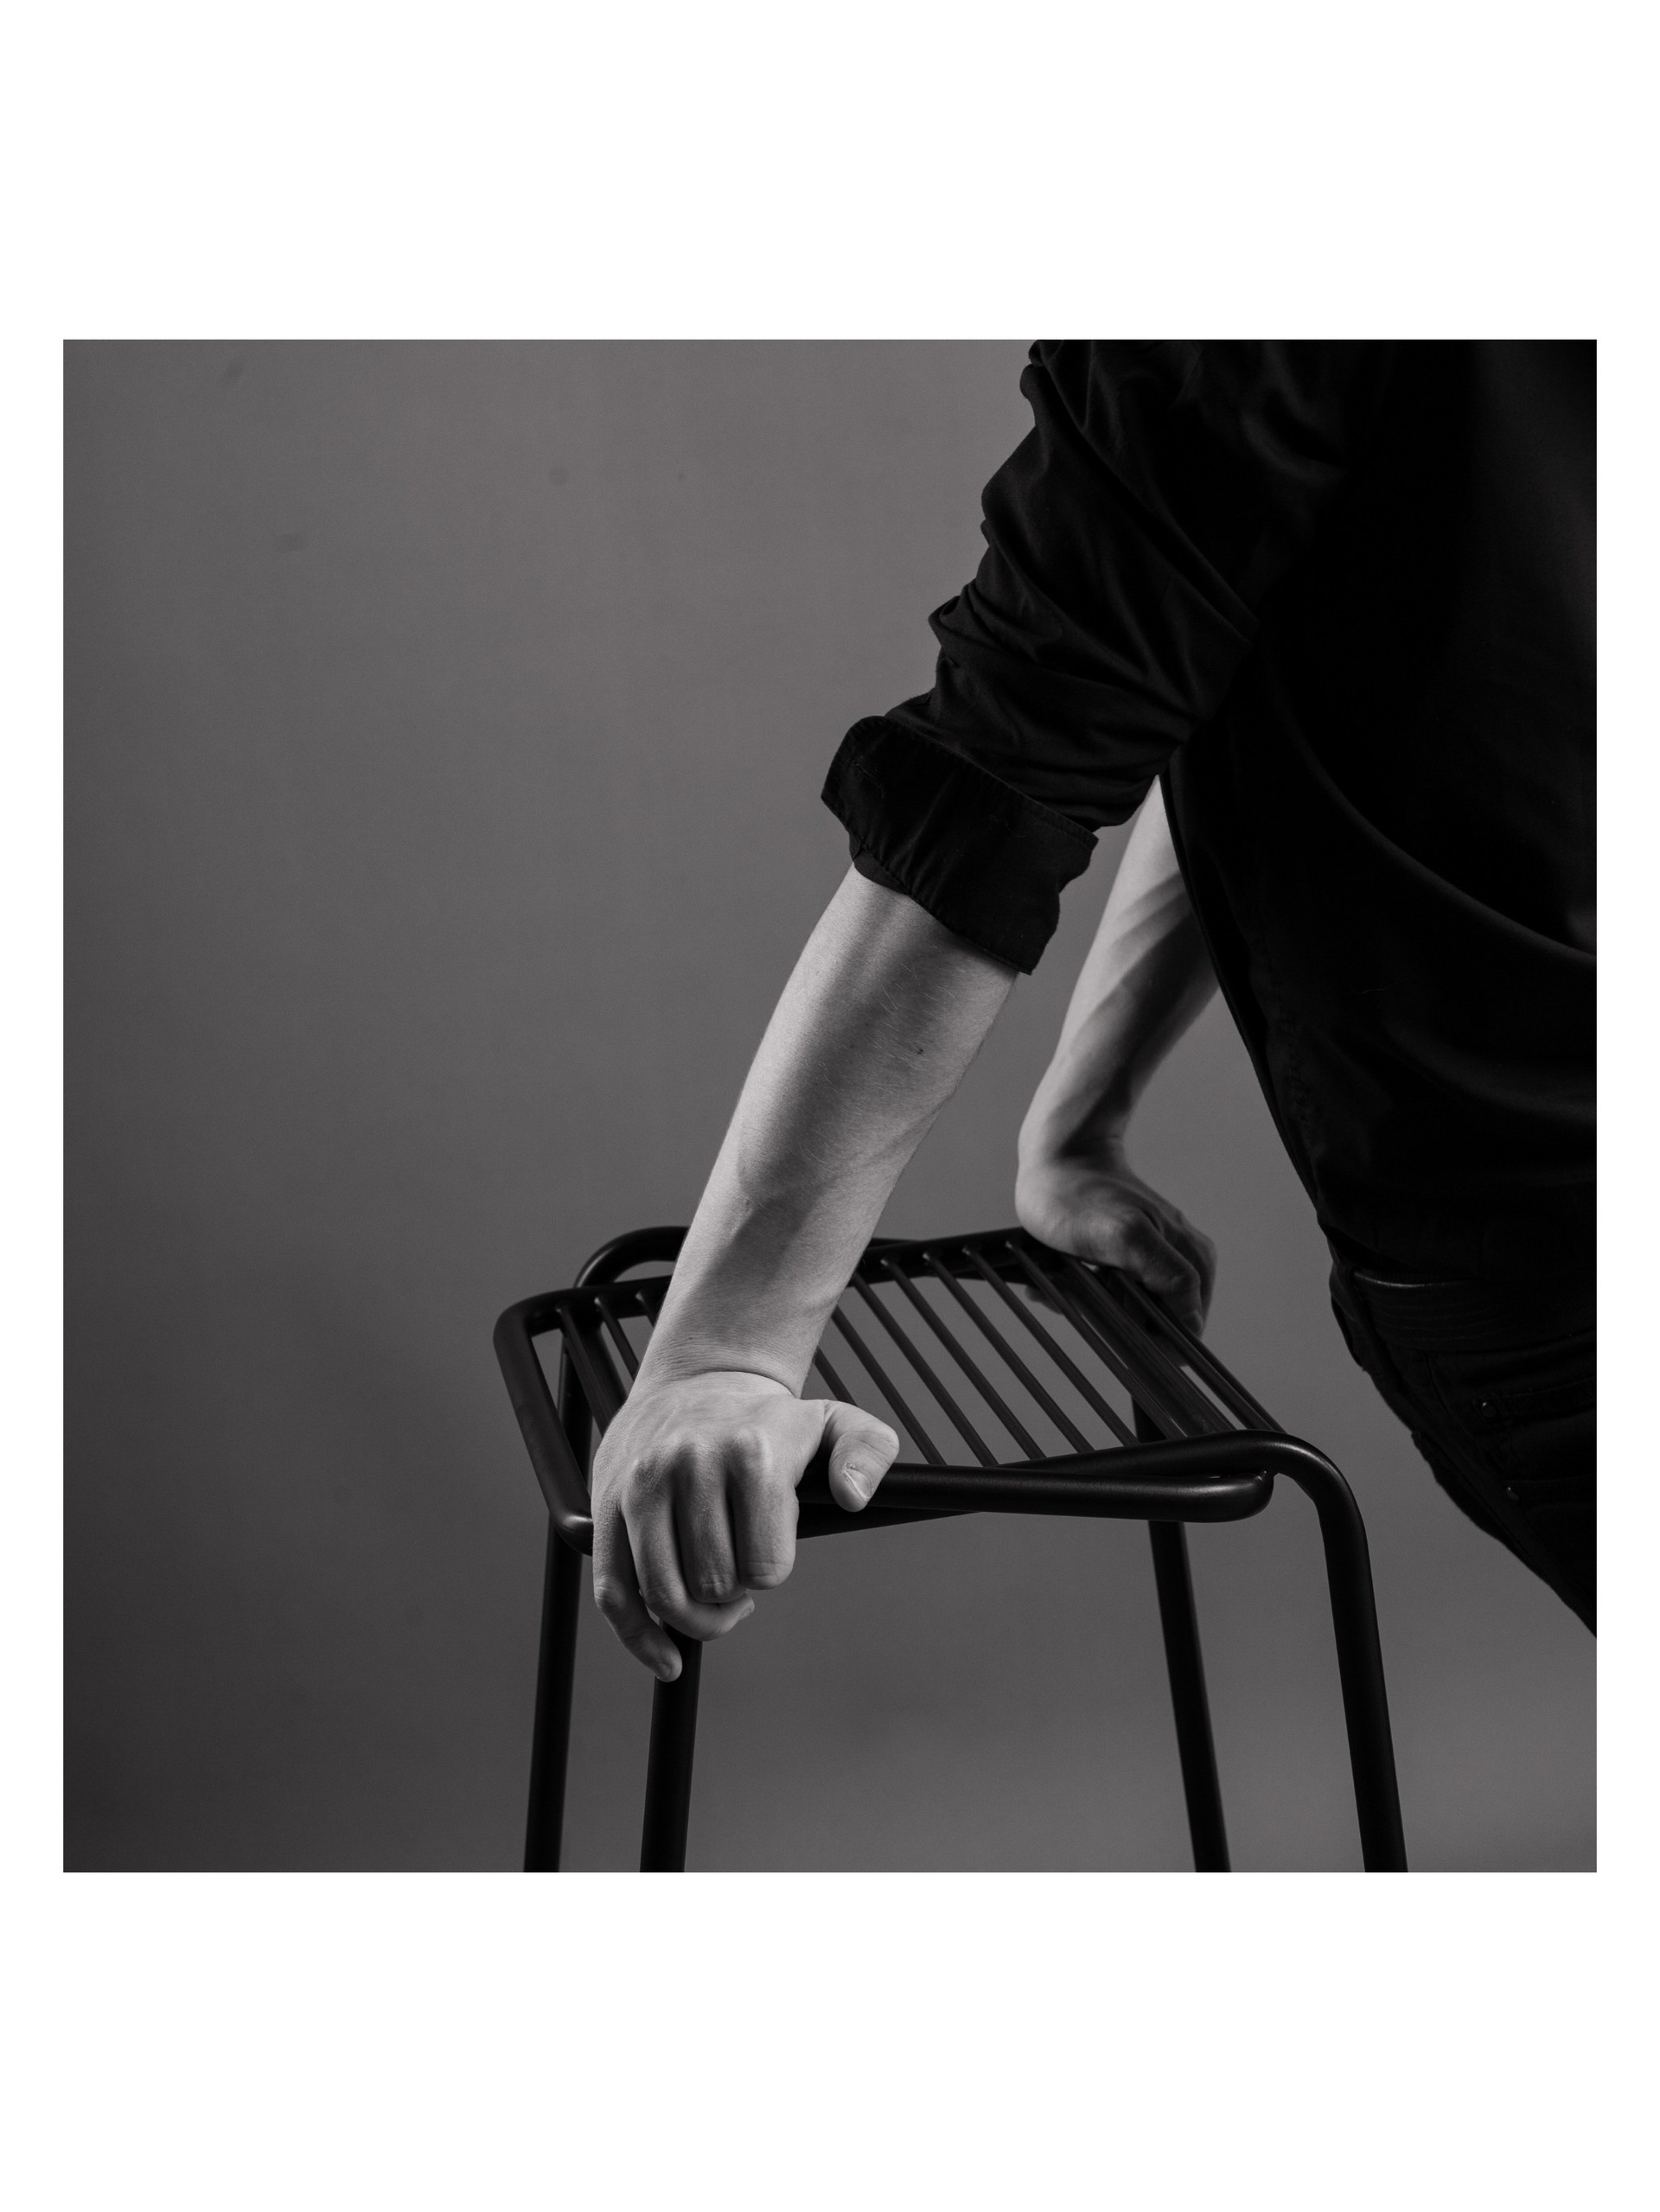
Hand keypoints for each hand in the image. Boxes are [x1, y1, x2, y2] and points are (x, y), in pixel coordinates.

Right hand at [588, 1370, 899, 1678]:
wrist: (699, 1376)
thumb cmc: (769, 1417)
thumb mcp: (834, 1421)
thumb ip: (867, 1451)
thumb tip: (853, 1497)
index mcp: (751, 1454)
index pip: (765, 1568)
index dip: (770, 1574)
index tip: (768, 1554)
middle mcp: (691, 1465)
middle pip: (714, 1585)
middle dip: (731, 1592)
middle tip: (737, 1568)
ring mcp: (642, 1485)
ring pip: (664, 1594)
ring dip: (692, 1613)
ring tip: (708, 1590)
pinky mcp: (605, 1504)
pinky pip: (612, 1591)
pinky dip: (638, 1637)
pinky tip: (666, 1659)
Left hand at [1015, 1143, 1215, 1335]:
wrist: (1057, 1156)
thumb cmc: (1079, 1195)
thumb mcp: (1123, 1235)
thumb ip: (1166, 1273)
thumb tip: (1193, 1321)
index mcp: (1192, 1260)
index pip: (1186, 1329)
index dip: (1146, 1335)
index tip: (1111, 1315)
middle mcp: (1183, 1261)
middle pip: (1156, 1324)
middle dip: (1115, 1319)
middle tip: (1087, 1288)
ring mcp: (1157, 1259)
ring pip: (1130, 1313)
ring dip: (1094, 1305)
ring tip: (1071, 1277)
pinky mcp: (1131, 1257)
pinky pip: (1111, 1296)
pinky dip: (1084, 1292)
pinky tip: (1065, 1273)